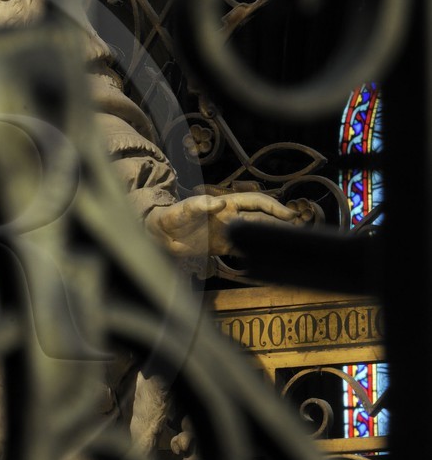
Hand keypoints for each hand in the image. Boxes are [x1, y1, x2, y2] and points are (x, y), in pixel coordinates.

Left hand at [147, 191, 301, 262]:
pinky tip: (270, 257)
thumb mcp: (183, 210)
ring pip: (258, 233)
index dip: (274, 207)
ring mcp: (229, 231)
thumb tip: (219, 204)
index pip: (256, 203)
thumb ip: (199, 206)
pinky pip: (246, 248)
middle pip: (263, 218)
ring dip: (273, 236)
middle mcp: (232, 217)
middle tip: (300, 231)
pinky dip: (258, 252)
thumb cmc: (170, 217)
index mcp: (226, 204)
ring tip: (292, 243)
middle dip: (281, 222)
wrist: (160, 235)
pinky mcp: (224, 246)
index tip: (289, 215)